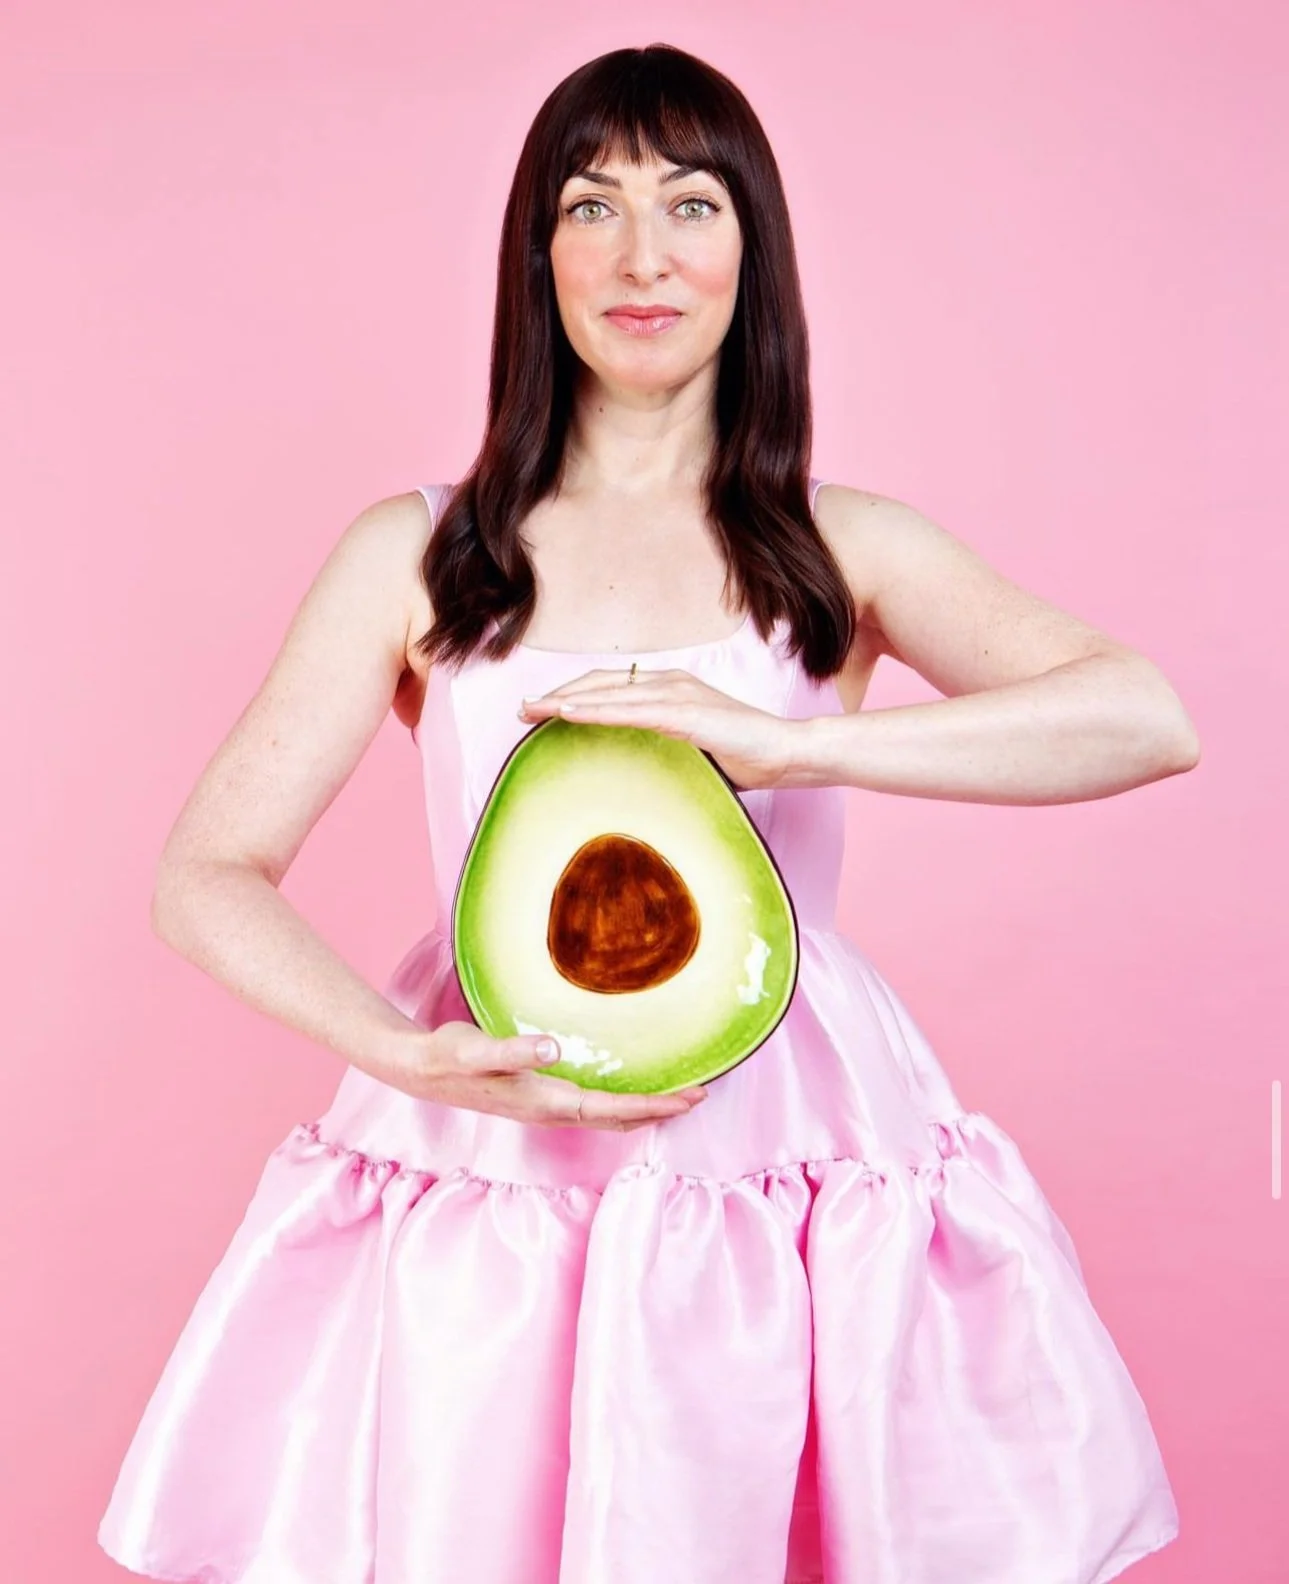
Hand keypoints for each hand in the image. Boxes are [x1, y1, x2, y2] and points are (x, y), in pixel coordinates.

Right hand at [392, 1021, 709, 1130]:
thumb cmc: (448, 1057)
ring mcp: (544, 1108)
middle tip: (701, 1096)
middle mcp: (549, 1110)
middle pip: (616, 1118)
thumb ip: (512, 1049)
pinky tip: (626, 1093)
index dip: (651, 1106)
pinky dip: (619, 1103)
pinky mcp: (538, 1099)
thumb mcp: (475, 1049)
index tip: (688, 1099)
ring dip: (643, 1108)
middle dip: (659, 1110)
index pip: (610, 1109)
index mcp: (543, 1101)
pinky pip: (591, 1107)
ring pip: (605, 1116)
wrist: (419, 1071)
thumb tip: (551, 1048)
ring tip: (677, 1098)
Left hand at [517, 665, 796, 790]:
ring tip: (532, 711)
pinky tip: (568, 714)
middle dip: (557, 695)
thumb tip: (635, 771)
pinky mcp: (685, 712)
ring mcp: (677, 694)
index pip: (610, 686)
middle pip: (600, 683)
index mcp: (669, 688)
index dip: (572, 695)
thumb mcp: (692, 749)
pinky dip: (596, 710)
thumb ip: (662, 748)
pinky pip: (630, 710)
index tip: (539, 711)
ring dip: (566, 700)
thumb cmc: (743, 756)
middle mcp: (669, 682)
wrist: (786, 753)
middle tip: (522, 710)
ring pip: (608, 692)